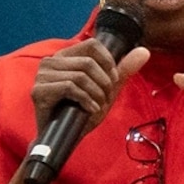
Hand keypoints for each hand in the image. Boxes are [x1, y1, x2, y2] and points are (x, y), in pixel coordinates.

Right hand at [28, 29, 151, 137]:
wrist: (65, 138)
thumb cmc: (82, 112)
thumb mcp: (106, 89)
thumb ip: (123, 70)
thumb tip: (144, 51)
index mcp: (65, 56)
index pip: (91, 45)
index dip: (108, 62)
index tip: (113, 80)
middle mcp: (50, 62)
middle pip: (88, 62)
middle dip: (104, 83)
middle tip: (104, 99)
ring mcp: (42, 76)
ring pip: (80, 76)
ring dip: (96, 94)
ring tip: (96, 105)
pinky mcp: (39, 91)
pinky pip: (70, 88)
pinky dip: (86, 100)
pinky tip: (89, 109)